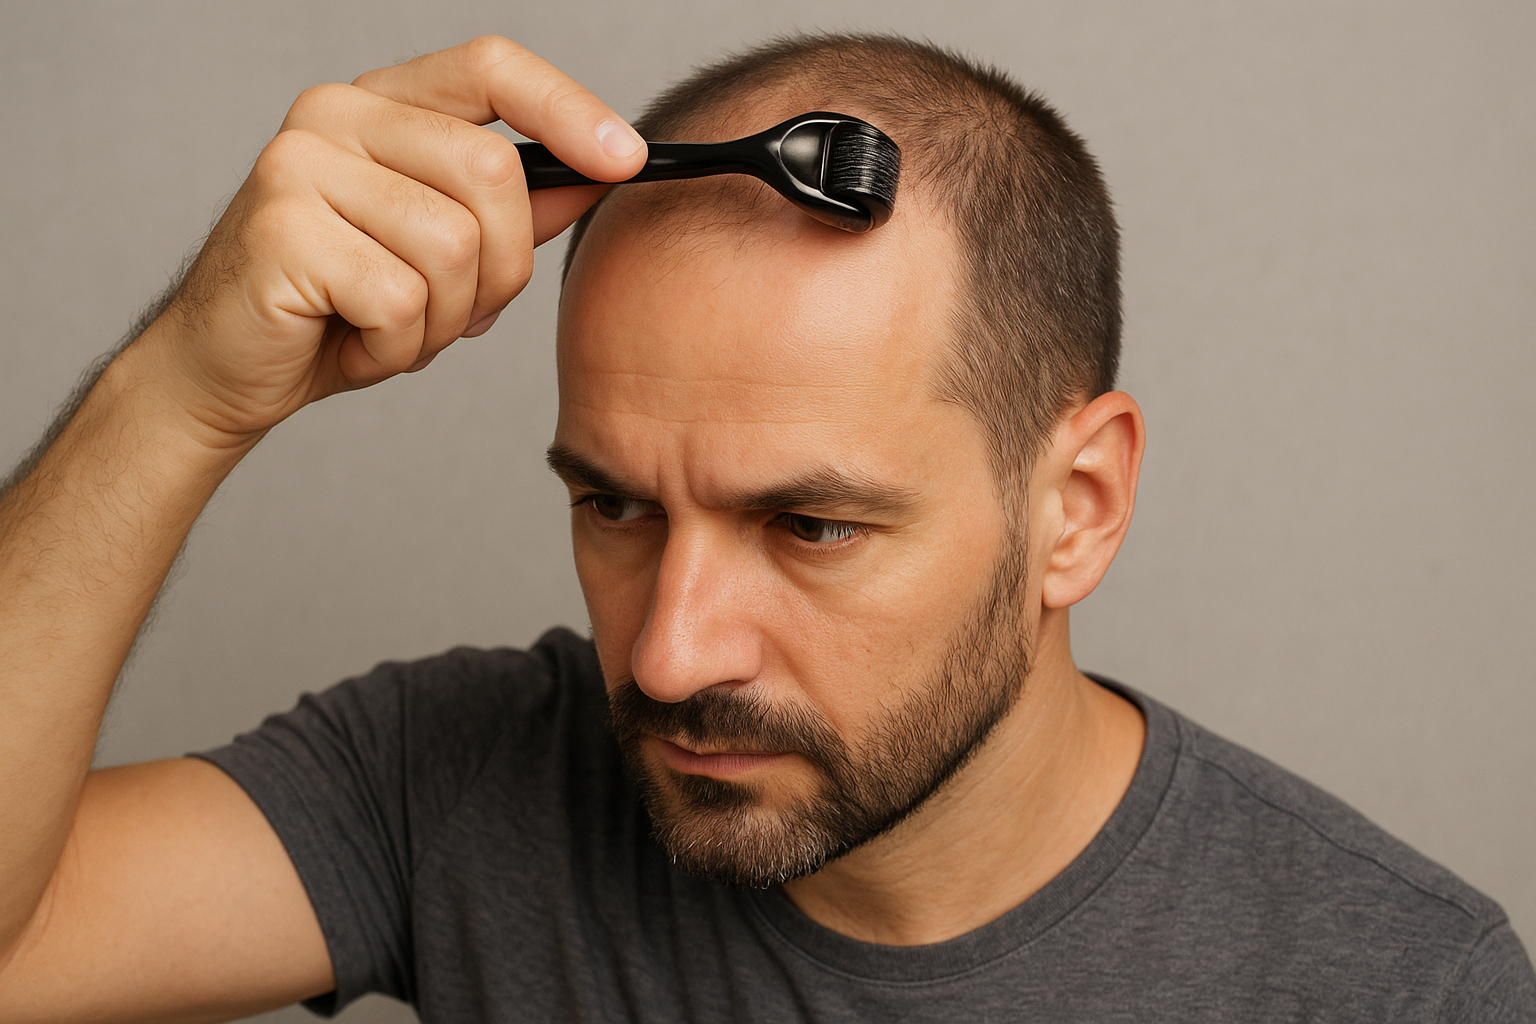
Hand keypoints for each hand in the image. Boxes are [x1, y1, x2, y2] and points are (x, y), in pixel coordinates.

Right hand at [145, 35, 645, 441]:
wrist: (225, 367)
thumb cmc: (336, 308)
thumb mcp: (443, 254)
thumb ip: (518, 209)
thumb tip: (600, 173)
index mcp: (378, 105)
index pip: (490, 67)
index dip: (567, 107)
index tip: (627, 159)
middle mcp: (334, 115)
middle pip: (492, 175)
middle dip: (502, 270)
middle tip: (458, 313)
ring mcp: (299, 164)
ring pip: (454, 247)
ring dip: (445, 320)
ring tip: (392, 328)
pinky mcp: (281, 230)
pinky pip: (402, 301)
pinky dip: (398, 348)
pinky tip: (355, 343)